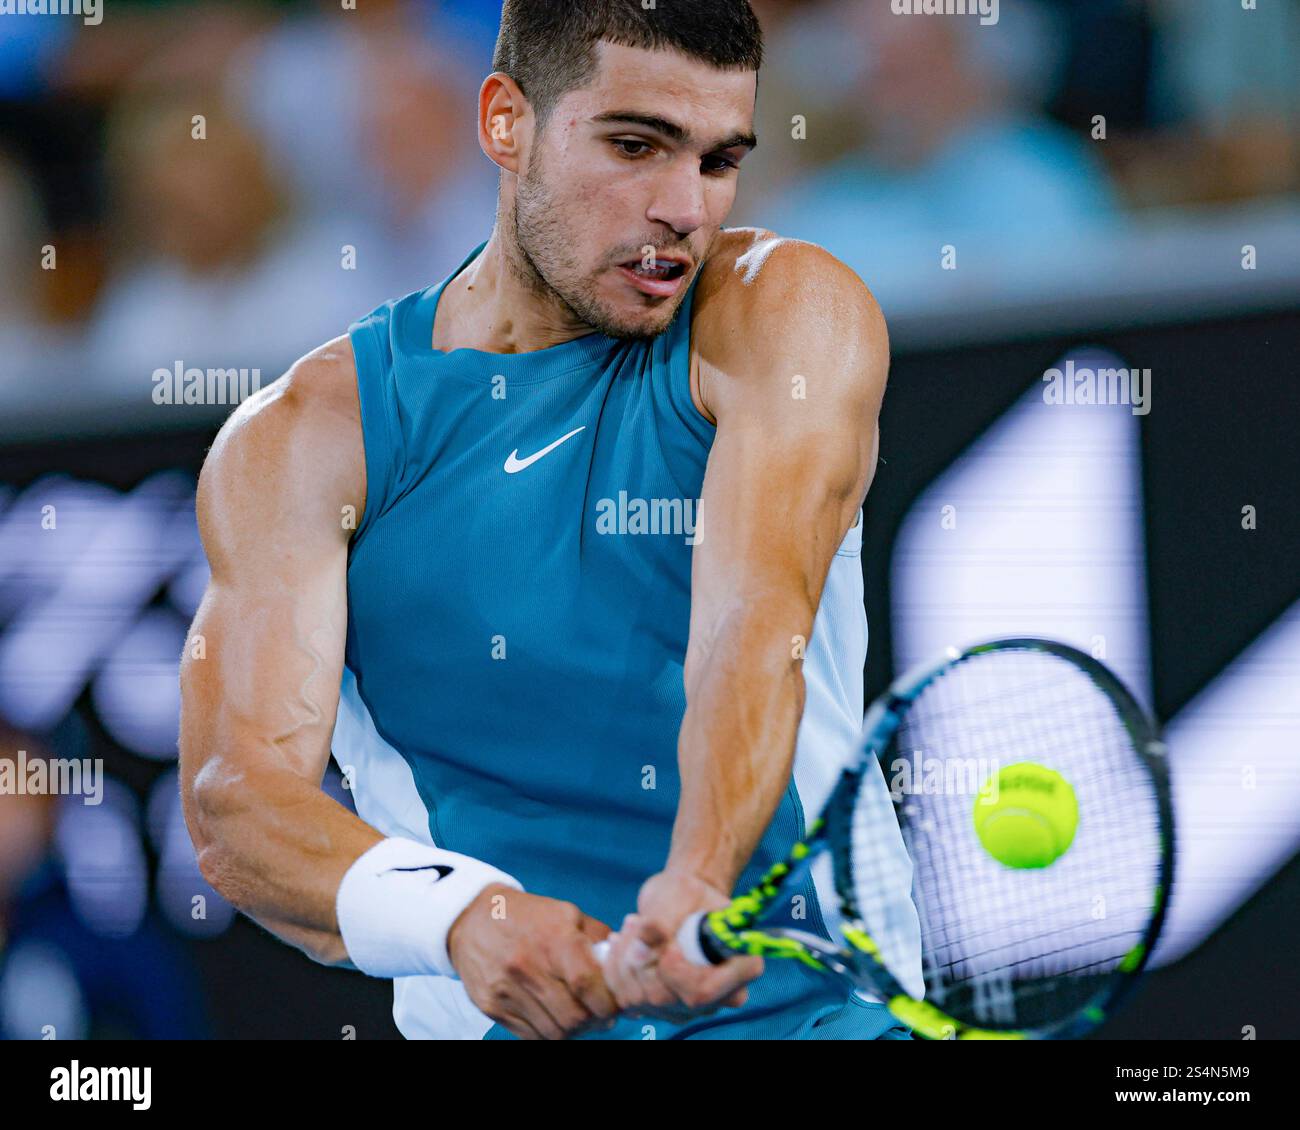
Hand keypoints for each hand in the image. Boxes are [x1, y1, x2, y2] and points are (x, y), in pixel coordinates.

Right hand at [448, 884, 619, 1039]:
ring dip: (573, 1031)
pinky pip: (530, 1036)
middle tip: (601, 1016)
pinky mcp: (492, 1007)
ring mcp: (507, 990)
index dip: (607, 1003)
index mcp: (553, 939)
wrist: (472, 919)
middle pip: (572, 1015)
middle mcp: (527, 966)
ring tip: (580, 1019)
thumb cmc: (529, 916)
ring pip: (553, 1031)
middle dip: (594, 1021)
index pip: (586, 984)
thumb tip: (625, 963)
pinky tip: (556, 1020)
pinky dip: (549, 1033)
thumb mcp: (566, 913)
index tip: (614, 1006)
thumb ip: (598, 937)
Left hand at [601, 870, 762, 1023]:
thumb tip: (641, 942)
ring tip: (632, 926)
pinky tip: (622, 943)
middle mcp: (719, 996)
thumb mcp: (680, 893)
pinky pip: (626, 998)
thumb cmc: (688, 893)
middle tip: (637, 922)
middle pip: (666, 998)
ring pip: (641, 999)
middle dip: (641, 959)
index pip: (703, 991)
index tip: (662, 942)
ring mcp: (690, 1006)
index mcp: (741, 967)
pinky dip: (615, 968)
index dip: (675, 973)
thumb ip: (663, 920)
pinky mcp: (661, 1009)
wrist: (681, 901)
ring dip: (624, 959)